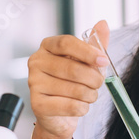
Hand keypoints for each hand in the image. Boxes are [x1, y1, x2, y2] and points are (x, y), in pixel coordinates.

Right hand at [27, 20, 109, 138]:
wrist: (58, 114)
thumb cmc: (71, 83)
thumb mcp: (85, 61)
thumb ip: (94, 44)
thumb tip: (103, 24)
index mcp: (47, 47)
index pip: (67, 43)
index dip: (88, 52)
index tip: (104, 61)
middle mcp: (36, 62)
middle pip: (72, 68)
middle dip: (93, 78)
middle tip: (98, 83)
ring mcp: (34, 83)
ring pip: (75, 89)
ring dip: (90, 95)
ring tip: (89, 95)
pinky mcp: (38, 104)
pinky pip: (71, 106)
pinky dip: (83, 108)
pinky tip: (80, 106)